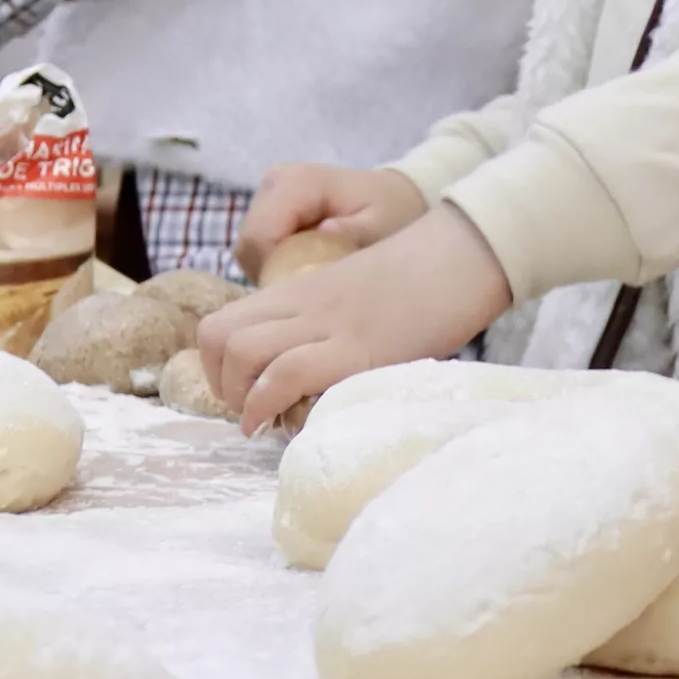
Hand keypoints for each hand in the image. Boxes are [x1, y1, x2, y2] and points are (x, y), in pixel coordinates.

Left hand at [197, 204, 514, 429]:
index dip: (217, 365)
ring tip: (264, 418)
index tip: (244, 390)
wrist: (462, 254)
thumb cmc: (422, 280)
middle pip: (217, 337)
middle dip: (219, 383)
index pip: (224, 323)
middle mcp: (301, 307)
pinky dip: (265, 405)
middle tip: (250, 407)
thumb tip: (313, 374)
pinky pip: (284, 374)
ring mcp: (324, 326)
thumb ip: (327, 326)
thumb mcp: (354, 298)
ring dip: (238, 396)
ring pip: (239, 352)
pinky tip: (276, 424)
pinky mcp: (353, 349)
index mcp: (299, 294)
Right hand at [237, 161, 426, 270]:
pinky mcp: (265, 210)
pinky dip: (275, 265)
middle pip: (250, 245)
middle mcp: (273, 182)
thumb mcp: (383, 226)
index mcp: (298, 182)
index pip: (261, 236)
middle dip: (275, 273)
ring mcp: (265, 195)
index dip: (276, 270)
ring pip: (249, 250)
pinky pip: (256, 250)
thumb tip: (326, 231)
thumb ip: (355, 232)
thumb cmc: (389, 212)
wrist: (392, 198)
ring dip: (274, 270)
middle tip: (313, 287)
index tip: (308, 289)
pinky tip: (306, 267)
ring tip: (313, 276)